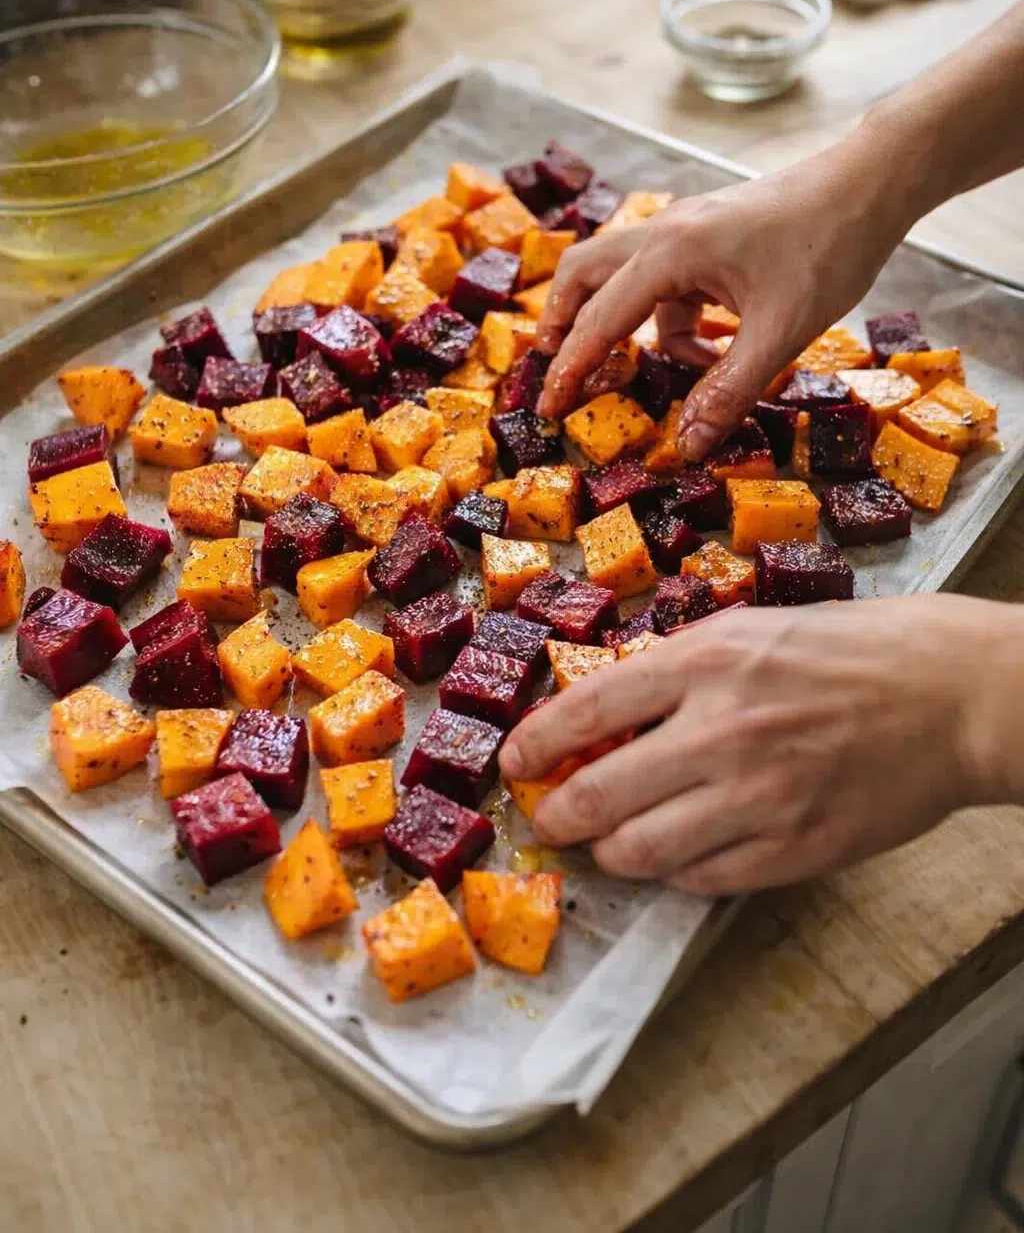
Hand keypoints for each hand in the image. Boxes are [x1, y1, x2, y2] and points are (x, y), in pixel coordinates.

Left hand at [499, 597, 1015, 894]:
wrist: (952, 694)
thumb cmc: (852, 650)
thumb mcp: (751, 628)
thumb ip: (677, 668)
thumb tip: (606, 711)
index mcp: (706, 661)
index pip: (586, 710)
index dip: (535, 744)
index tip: (516, 763)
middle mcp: (721, 730)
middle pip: (596, 795)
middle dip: (557, 815)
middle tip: (551, 818)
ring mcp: (760, 796)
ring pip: (640, 852)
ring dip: (612, 852)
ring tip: (612, 843)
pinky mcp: (797, 848)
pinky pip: (704, 881)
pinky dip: (678, 873)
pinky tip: (680, 855)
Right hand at [535, 126, 917, 459]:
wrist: (869, 186)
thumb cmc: (829, 247)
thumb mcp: (781, 332)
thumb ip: (729, 390)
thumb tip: (688, 444)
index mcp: (670, 252)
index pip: (600, 319)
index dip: (571, 369)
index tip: (547, 408)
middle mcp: (664, 233)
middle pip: (583, 277)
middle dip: (564, 327)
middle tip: (557, 376)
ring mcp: (684, 230)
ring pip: (621, 276)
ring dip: (620, 324)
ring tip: (628, 370)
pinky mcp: (707, 236)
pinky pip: (668, 284)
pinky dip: (674, 321)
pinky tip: (711, 351)